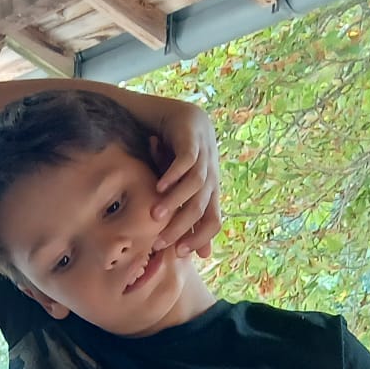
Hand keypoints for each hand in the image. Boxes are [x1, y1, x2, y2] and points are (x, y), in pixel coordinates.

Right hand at [150, 107, 221, 258]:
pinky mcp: (192, 136)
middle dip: (181, 227)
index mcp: (211, 189)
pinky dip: (175, 173)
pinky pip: (187, 159)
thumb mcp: (180, 190)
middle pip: (202, 206)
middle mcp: (211, 174)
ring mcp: (204, 154)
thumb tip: (202, 254)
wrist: (175, 114)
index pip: (214, 220)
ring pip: (196, 184)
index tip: (177, 254)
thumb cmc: (174, 157)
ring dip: (176, 202)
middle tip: (159, 243)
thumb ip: (188, 217)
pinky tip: (159, 185)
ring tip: (155, 216)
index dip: (200, 238)